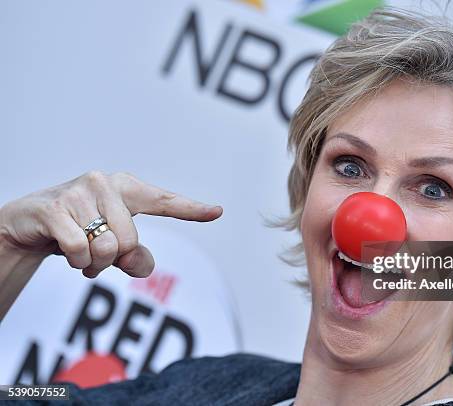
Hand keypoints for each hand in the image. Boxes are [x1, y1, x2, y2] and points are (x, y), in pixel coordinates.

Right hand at [0, 171, 221, 277]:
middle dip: (113, 260)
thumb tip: (141, 265)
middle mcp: (105, 183)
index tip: (217, 211)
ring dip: (92, 264)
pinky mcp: (54, 207)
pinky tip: (65, 249)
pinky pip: (79, 250)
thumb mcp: (112, 245)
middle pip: (131, 242)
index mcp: (126, 189)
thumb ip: (134, 256)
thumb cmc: (79, 230)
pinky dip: (75, 261)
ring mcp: (78, 192)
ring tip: (80, 251)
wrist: (30, 224)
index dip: (192, 209)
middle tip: (96, 254)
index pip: (164, 201)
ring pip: (106, 248)